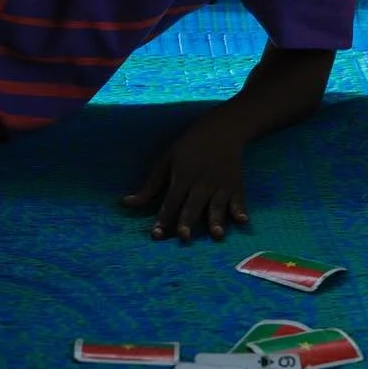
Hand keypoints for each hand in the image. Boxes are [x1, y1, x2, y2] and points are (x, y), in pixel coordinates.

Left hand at [121, 119, 249, 242]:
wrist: (221, 130)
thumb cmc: (188, 147)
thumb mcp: (165, 162)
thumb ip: (149, 186)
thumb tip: (125, 203)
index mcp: (182, 177)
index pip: (170, 201)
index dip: (163, 219)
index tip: (156, 235)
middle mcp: (201, 183)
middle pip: (193, 206)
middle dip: (188, 221)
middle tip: (183, 237)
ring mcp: (220, 185)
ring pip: (217, 206)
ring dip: (216, 220)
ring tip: (216, 235)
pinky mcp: (236, 185)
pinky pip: (238, 200)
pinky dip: (240, 209)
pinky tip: (242, 221)